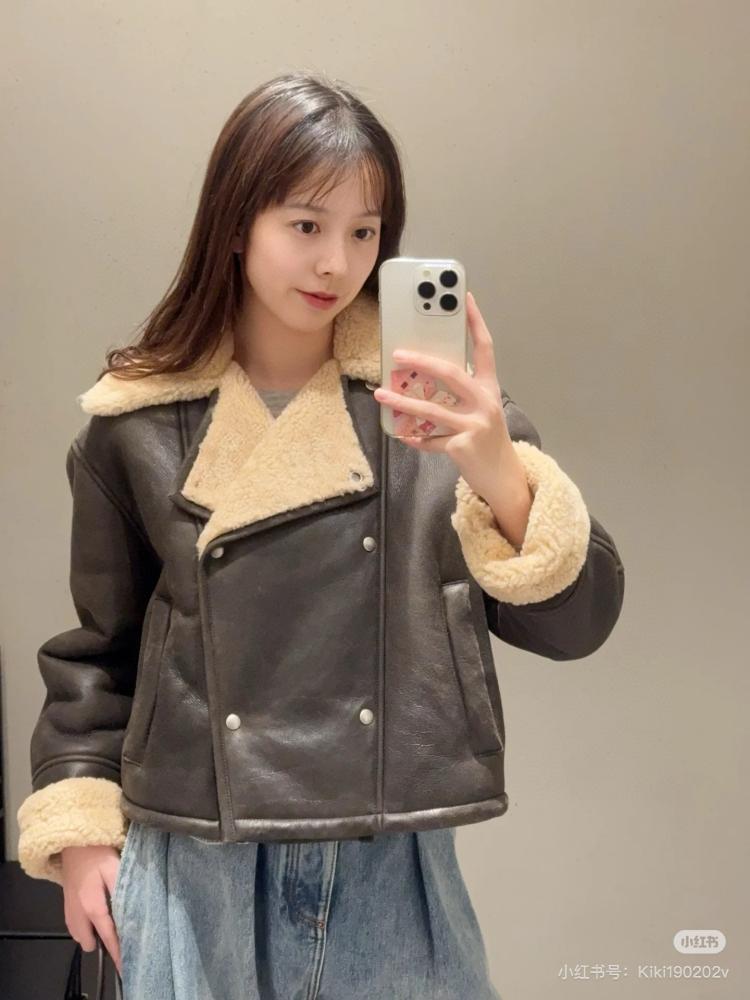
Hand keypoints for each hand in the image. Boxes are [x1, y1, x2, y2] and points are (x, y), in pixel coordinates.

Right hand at [61, 845, 122, 977]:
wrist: (73, 842)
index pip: (108, 935)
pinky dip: (83, 928)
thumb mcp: (115, 869)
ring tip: (108, 930)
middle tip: (120, 939)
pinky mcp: (65, 903)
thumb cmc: (98, 853)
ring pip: (79, 935)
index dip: (117, 951)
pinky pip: (73, 926)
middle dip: (103, 944)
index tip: (124, 964)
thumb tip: (132, 911)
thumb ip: (122, 891)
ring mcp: (69, 910)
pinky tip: (93, 920)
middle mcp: (78, 913)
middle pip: (89, 941)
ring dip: (92, 936)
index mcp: (93, 906)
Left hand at [373, 291, 515, 503]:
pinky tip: (403, 435)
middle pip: (451, 373)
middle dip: (422, 362)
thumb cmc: (487, 440)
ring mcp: (474, 425)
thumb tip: (423, 377)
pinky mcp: (462, 446)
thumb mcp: (481, 410)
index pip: (485, 348)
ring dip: (402, 401)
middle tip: (397, 355)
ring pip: (431, 409)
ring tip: (381, 394)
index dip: (475, 321)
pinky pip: (429, 440)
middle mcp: (485, 403)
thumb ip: (461, 393)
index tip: (464, 297)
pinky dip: (415, 438)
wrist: (503, 478)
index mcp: (490, 388)